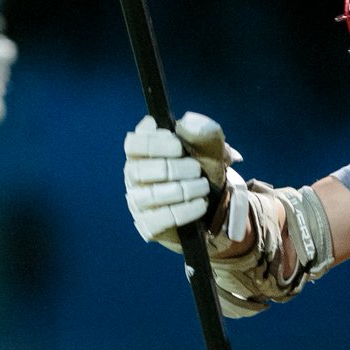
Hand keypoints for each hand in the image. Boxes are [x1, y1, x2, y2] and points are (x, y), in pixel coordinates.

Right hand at [122, 111, 245, 250]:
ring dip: (183, 190)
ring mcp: (138, 202)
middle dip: (175, 168)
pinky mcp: (148, 226)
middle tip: (197, 169)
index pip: (133, 144)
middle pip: (141, 169)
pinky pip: (161, 219)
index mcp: (142, 152)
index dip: (156, 143)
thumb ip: (205, 133)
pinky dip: (185, 210)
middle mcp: (134, 176)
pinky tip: (200, 204)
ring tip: (203, 187)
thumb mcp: (211, 150)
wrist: (217, 207)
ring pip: (151, 195)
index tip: (179, 146)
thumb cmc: (204, 172)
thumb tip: (189, 123)